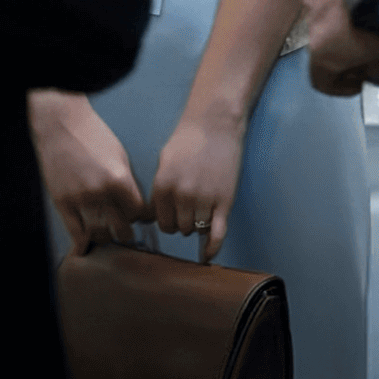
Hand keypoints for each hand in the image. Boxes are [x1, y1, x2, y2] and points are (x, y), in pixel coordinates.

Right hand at [28, 90, 146, 253]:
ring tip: (107, 235)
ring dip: (106, 238)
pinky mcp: (62, 202)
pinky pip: (74, 231)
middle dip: (126, 232)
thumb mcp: (119, 155)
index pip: (137, 212)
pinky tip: (85, 248)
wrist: (62, 126)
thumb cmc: (93, 136)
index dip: (140, 216)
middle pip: (120, 228)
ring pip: (98, 233)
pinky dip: (82, 243)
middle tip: (125, 231)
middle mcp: (100, 193)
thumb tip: (133, 205)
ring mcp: (80, 200)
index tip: (138, 217)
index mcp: (119, 179)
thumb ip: (126, 182)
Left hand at [151, 114, 244, 260]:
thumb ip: (160, 189)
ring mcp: (204, 200)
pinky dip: (212, 247)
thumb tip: (155, 215)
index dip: (168, 219)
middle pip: (178, 228)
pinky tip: (208, 255)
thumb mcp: (165, 161)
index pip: (161, 221)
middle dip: (183, 222)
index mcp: (163, 186)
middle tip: (191, 206)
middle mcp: (181, 196)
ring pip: (196, 229)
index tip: (173, 215)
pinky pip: (217, 233)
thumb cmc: (189, 139)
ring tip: (203, 207)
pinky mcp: (224, 202)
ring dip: (198, 224)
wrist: (216, 123)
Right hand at [303, 0, 378, 98]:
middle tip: (366, 45)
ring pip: (325, 11)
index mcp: (322, 52)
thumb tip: (377, 68)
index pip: (322, 80)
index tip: (357, 80)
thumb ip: (375, 69)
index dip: (341, 86)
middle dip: (342, 46)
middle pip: (323, 41)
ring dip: (342, 15)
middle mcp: (312, 22)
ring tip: (366, 11)